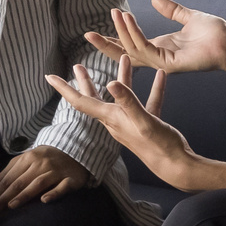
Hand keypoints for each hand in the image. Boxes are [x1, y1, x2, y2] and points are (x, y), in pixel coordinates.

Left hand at [0, 146, 93, 214]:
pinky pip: (62, 187)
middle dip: (4, 198)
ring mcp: (56, 171)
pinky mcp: (71, 179)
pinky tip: (44, 200)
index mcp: (27, 158)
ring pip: (38, 183)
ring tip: (11, 207)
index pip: (8, 178)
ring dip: (24, 195)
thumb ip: (8, 174)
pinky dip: (54, 193)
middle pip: (19, 182)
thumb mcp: (25, 161)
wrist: (74, 149)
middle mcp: (41, 163)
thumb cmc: (44, 159)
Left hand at [45, 62, 195, 185]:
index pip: (81, 101)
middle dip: (85, 82)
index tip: (49, 76)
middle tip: (77, 66)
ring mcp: (132, 122)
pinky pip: (148, 101)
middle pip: (95, 98)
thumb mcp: (143, 120)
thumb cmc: (159, 146)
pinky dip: (153, 88)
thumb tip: (110, 84)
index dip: (64, 88)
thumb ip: (128, 102)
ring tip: (123, 59)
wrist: (176, 166)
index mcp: (112, 118)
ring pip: (121, 96)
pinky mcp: (147, 123)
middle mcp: (117, 120)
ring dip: (121, 77)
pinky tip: (160, 76)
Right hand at [84, 0, 225, 110]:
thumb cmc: (213, 33)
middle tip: (87, 34)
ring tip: (114, 14)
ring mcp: (163, 61)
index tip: (96, 30)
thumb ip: (171, 9)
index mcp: (160, 47)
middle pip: (125, 53)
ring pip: (133, 49)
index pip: (130, 46)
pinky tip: (128, 19)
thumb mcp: (188, 16)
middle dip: (106, 45)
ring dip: (122, 31)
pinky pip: (146, 48)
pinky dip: (135, 33)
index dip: (114, 39)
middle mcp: (159, 57)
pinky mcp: (170, 63)